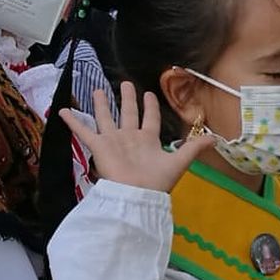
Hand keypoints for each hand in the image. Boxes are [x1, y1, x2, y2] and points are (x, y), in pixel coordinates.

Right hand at [60, 82, 219, 193]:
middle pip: (128, 113)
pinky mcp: (99, 146)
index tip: (148, 93)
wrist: (135, 196)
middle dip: (127, 98)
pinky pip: (83, 131)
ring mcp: (113, 142)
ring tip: (97, 90)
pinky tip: (62, 110)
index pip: (149, 119)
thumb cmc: (156, 181)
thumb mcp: (179, 161)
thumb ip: (194, 148)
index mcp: (148, 141)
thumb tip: (216, 138)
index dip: (150, 106)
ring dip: (102, 104)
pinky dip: (72, 121)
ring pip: (106, 117)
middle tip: (124, 83)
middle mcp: (129, 139)